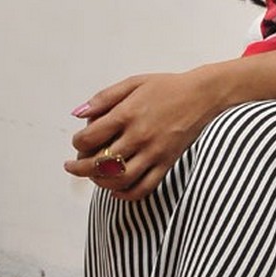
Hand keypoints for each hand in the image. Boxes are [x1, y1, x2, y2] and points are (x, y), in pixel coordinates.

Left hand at [65, 70, 222, 200]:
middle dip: (80, 168)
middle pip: (100, 162)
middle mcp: (139, 136)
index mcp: (127, 113)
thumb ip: (103, 98)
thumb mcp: (133, 83)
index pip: (90, 138)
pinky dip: (126, 193)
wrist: (202, 95)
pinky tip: (116, 189)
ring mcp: (154, 152)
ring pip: (119, 179)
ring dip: (100, 182)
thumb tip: (78, 114)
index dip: (77, 143)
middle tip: (73, 166)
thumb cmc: (166, 87)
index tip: (78, 142)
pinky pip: (144, 187)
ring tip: (93, 177)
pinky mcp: (166, 163)